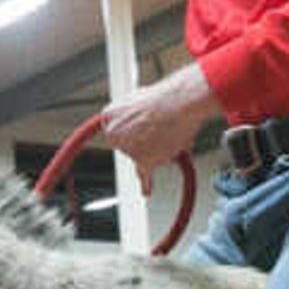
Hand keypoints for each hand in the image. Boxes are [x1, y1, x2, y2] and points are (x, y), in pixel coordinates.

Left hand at [98, 63, 220, 175]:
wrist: (180, 101)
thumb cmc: (166, 97)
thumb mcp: (141, 99)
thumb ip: (133, 115)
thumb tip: (138, 125)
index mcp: (109, 115)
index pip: (115, 132)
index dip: (131, 131)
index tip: (137, 133)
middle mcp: (113, 133)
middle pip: (125, 147)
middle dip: (139, 143)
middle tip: (156, 132)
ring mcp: (126, 148)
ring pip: (140, 157)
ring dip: (154, 151)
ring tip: (169, 134)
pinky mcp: (143, 160)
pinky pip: (143, 175)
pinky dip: (145, 183)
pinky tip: (146, 190)